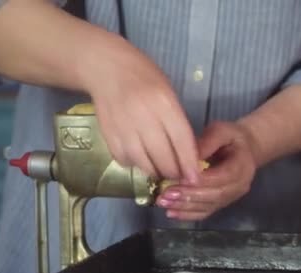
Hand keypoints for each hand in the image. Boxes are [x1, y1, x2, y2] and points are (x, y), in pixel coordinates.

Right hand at [79, 33, 199, 182]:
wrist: (105, 68)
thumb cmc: (143, 77)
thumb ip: (176, 120)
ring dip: (154, 171)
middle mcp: (143, 116)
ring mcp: (123, 127)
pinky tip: (139, 157)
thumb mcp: (167, 92)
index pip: (181, 140)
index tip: (195, 178)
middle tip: (178, 175)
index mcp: (163, 102)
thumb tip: (186, 153)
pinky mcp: (108, 134)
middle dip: (173, 172)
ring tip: (160, 169)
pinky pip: (124, 159)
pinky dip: (134, 163)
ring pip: (143, 163)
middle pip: (162, 157)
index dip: (189, 162)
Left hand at [155, 121, 257, 220]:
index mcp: (242, 167)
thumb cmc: (231, 137)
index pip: (222, 177)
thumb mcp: (221, 131)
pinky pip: (205, 212)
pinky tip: (171, 212)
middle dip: (189, 196)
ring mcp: (230, 198)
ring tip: (163, 202)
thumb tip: (187, 156)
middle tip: (166, 194)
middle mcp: (239, 186)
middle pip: (214, 195)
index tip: (179, 178)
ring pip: (208, 206)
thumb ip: (207, 142)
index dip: (201, 180)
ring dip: (184, 207)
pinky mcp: (221, 203)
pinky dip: (188, 214)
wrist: (245, 149)